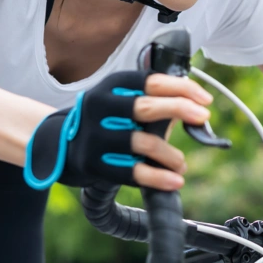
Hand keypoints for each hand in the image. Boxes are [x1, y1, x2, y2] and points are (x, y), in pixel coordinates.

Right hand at [24, 70, 211, 190]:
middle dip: (180, 110)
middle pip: (147, 106)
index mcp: (110, 86)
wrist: (58, 147)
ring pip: (142, 143)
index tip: (205, 100)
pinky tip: (175, 181)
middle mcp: (98, 106)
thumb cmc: (104, 123)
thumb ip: (153, 102)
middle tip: (202, 118)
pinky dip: (158, 178)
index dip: (182, 88)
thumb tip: (195, 108)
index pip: (152, 81)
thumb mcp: (121, 102)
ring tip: (181, 163)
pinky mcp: (91, 164)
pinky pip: (132, 172)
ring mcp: (92, 136)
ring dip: (170, 154)